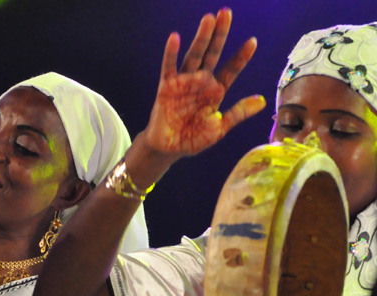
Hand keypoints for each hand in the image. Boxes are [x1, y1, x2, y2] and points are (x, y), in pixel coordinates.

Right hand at [143, 8, 264, 159]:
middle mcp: (200, 82)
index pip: (231, 70)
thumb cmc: (193, 139)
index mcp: (215, 91)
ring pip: (194, 55)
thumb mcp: (219, 128)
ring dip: (201, 38)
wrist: (169, 149)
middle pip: (212, 53)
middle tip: (226, 13)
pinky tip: (175, 38)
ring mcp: (183, 82)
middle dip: (220, 34)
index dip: (241, 56)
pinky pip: (169, 68)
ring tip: (209, 19)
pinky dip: (171, 54)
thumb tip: (262, 101)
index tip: (252, 41)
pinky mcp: (166, 87)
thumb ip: (238, 113)